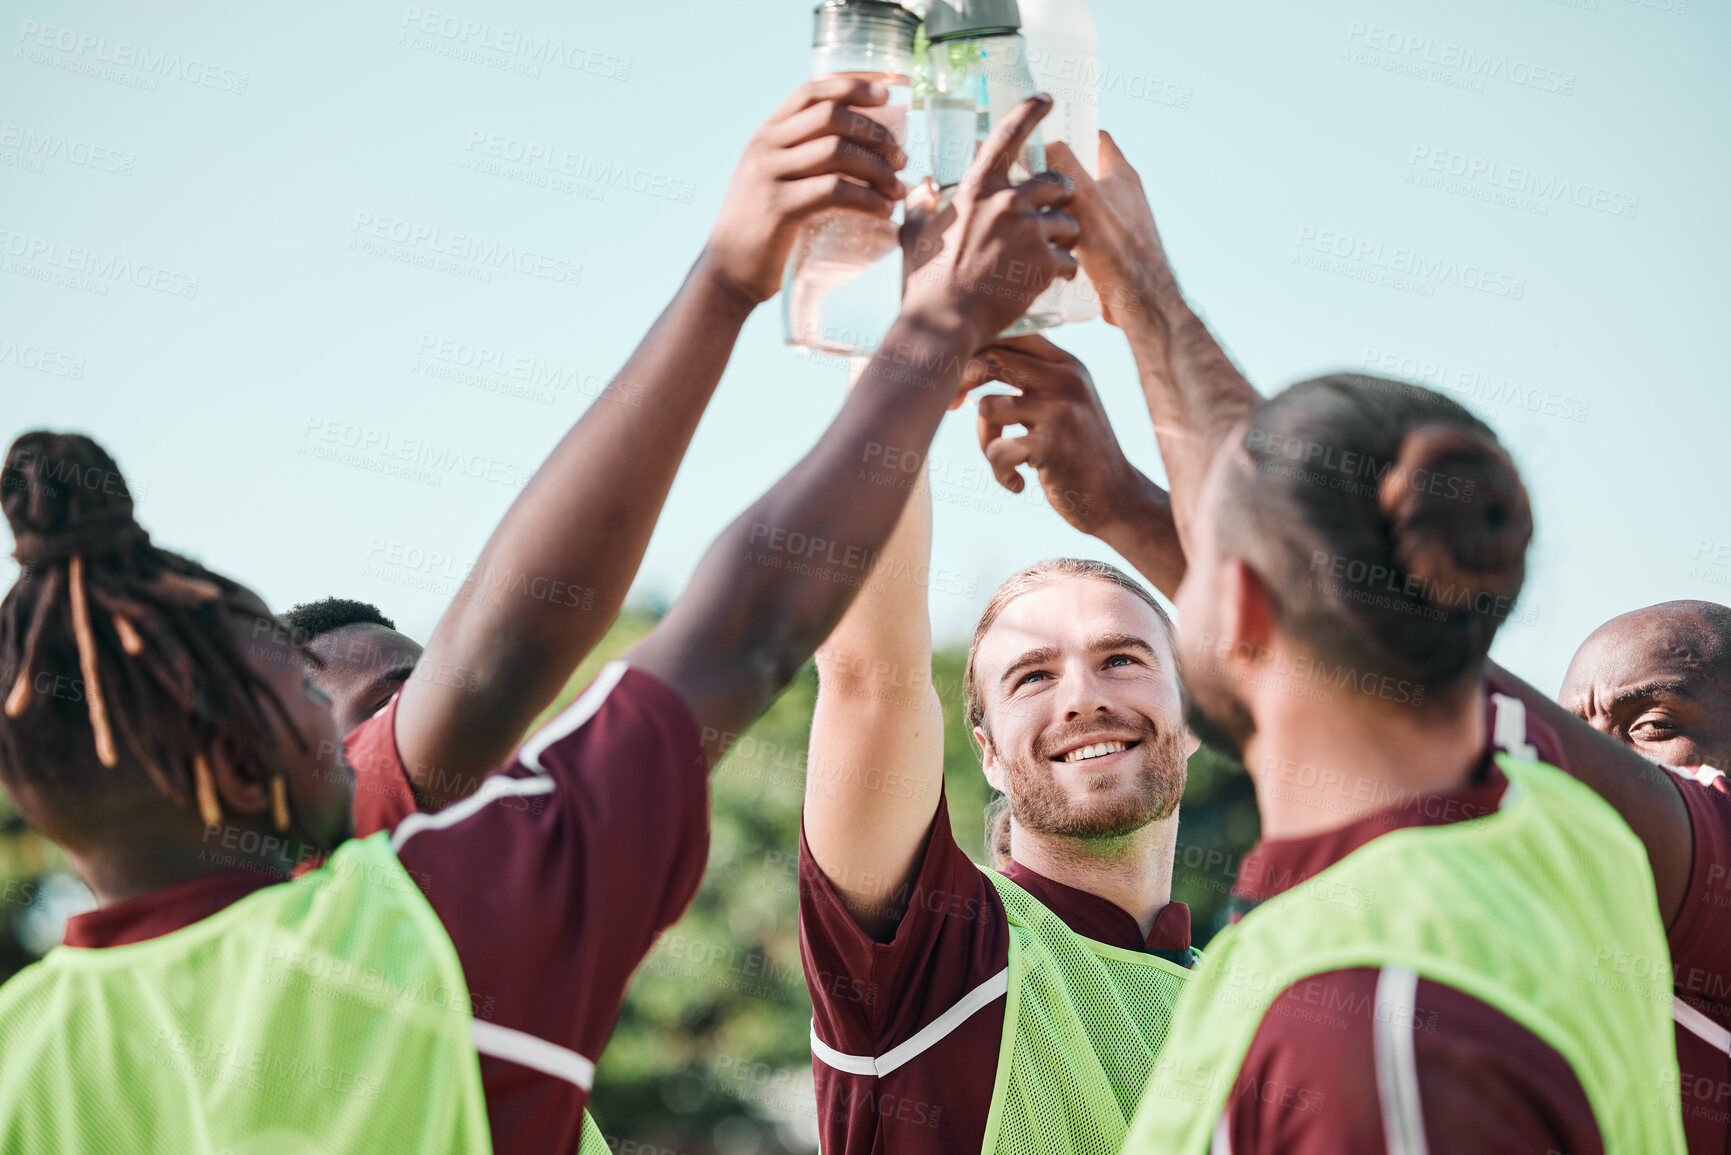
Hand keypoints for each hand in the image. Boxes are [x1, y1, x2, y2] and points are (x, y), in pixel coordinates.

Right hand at [698, 77, 909, 307]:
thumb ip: (803, 161)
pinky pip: (833, 190)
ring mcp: (769, 175)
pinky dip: (867, 199)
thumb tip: (861, 153)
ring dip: (878, 169)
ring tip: (897, 190)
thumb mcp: (775, 182)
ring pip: (837, 151)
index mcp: (767, 134)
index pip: (811, 92)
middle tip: (901, 159)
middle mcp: (765, 146)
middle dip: (875, 133)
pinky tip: (884, 211)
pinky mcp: (778, 207)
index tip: (887, 96)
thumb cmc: (764, 231)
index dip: (852, 86)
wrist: (728, 274)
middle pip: (831, 116)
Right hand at [899, 95, 1078, 348]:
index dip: (1030, 112)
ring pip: (1069, 224)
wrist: (944, 321)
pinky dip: (1064, 271)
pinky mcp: (1045, 263)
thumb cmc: (925, 280)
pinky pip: (1069, 260)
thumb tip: (921, 188)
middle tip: (1056, 212)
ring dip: (1066, 238)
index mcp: (978, 189)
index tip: (1048, 98)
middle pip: (1057, 183)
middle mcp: (1009, 202)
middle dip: (1062, 197)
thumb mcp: (915, 234)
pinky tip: (1051, 282)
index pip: (1008, 136)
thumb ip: (921, 206)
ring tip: (1051, 257)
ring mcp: (1030, 232)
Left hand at [972, 334, 1150, 537]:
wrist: (1119, 499)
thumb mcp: (1067, 402)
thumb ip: (1035, 377)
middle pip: (990, 361)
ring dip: (984, 438)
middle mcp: (1066, 380)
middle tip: (959, 408)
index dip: (975, 354)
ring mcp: (1060, 411)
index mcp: (1067, 365)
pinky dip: (999, 472)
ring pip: (987, 406)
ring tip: (1004, 460)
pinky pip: (996, 450)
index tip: (964, 384)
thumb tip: (978, 354)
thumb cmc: (1080, 452)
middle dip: (962, 386)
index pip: (1009, 335)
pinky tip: (1018, 483)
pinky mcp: (1051, 446)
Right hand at [1046, 131, 1173, 328]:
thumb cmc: (1116, 248)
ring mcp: (1118, 223)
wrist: (1138, 300)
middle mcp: (1123, 195)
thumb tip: (1044, 146)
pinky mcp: (1111, 251)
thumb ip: (1063, 165)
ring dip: (1055, 210)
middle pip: (1083, 173)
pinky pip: (1081, 235)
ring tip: (1028, 215)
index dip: (1071, 132)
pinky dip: (1063, 237)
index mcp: (1121, 174)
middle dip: (1055, 176)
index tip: (1044, 138)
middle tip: (1025, 181)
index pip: (1096, 138)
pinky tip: (1043, 246)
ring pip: (1080, 206)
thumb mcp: (1083, 196)